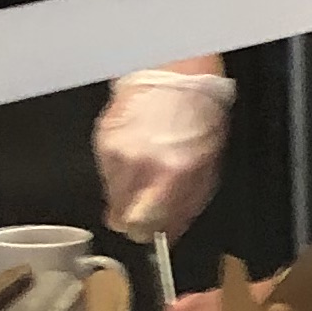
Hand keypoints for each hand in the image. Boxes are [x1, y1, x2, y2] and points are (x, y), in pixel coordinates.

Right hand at [95, 67, 233, 240]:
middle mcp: (142, 166)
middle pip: (122, 218)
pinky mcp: (103, 140)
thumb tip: (169, 232)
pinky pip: (106, 172)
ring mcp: (118, 153)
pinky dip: (120, 169)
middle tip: (147, 203)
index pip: (147, 227)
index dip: (149, 234)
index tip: (152, 231)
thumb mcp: (208, 167)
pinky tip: (137, 151)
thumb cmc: (199, 116)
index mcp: (174, 176)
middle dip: (134, 217)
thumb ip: (186, 205)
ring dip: (127, 191)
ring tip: (146, 167)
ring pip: (112, 196)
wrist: (177, 76)